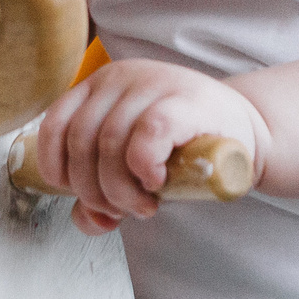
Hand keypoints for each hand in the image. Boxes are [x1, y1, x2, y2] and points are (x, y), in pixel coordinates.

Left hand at [34, 59, 269, 235]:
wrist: (244, 131)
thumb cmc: (183, 150)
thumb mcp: (132, 169)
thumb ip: (103, 193)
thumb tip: (90, 220)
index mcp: (98, 88)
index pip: (54, 127)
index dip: (59, 170)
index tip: (84, 196)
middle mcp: (119, 78)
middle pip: (81, 142)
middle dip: (95, 190)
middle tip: (123, 209)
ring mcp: (152, 84)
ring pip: (110, 143)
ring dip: (120, 189)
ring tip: (144, 204)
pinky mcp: (184, 100)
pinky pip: (147, 134)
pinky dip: (143, 167)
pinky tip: (156, 181)